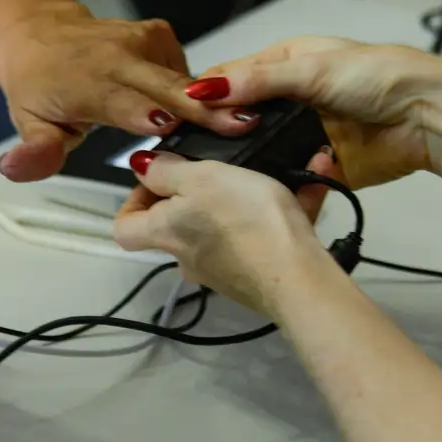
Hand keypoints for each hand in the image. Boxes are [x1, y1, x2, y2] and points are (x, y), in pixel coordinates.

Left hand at [0, 3, 261, 181]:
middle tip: (244, 124)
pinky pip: (185, 69)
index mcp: (85, 83)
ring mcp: (141, 40)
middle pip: (167, 87)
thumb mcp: (29, 123)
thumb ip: (35, 150)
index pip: (122, 100)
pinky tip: (200, 108)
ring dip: (213, 102)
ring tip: (243, 122)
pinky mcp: (159, 35)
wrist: (39, 32)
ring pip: (184, 78)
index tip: (171, 124)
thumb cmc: (40, 85)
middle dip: (205, 107)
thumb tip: (16, 167)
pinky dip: (195, 90)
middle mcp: (116, 57)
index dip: (146, 112)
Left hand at [114, 149, 341, 316]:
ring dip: (255, 193)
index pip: (125, 228)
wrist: (298, 279)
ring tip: (282, 163)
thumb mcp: (201, 178)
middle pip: (181, 224)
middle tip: (221, 167)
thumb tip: (140, 166)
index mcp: (167, 233)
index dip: (133, 201)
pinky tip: (316, 175)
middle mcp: (189, 257)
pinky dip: (289, 207)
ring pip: (230, 225)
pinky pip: (268, 232)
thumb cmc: (242, 220)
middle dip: (200, 193)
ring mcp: (225, 270)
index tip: (157, 178)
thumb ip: (166, 171)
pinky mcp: (260, 275)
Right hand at [188, 37, 441, 188]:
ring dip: (243, 158)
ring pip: (255, 148)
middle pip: (237, 115)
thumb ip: (258, 82)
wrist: (427, 118)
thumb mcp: (313, 70)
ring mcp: (299, 133)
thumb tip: (205, 88)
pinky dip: (273, 180)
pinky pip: (284, 174)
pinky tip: (255, 186)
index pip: (230, 76)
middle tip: (193, 151)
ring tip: (219, 172)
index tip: (179, 114)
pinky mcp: (315, 165)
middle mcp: (287, 98)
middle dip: (217, 131)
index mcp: (283, 63)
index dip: (205, 94)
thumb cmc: (379, 76)